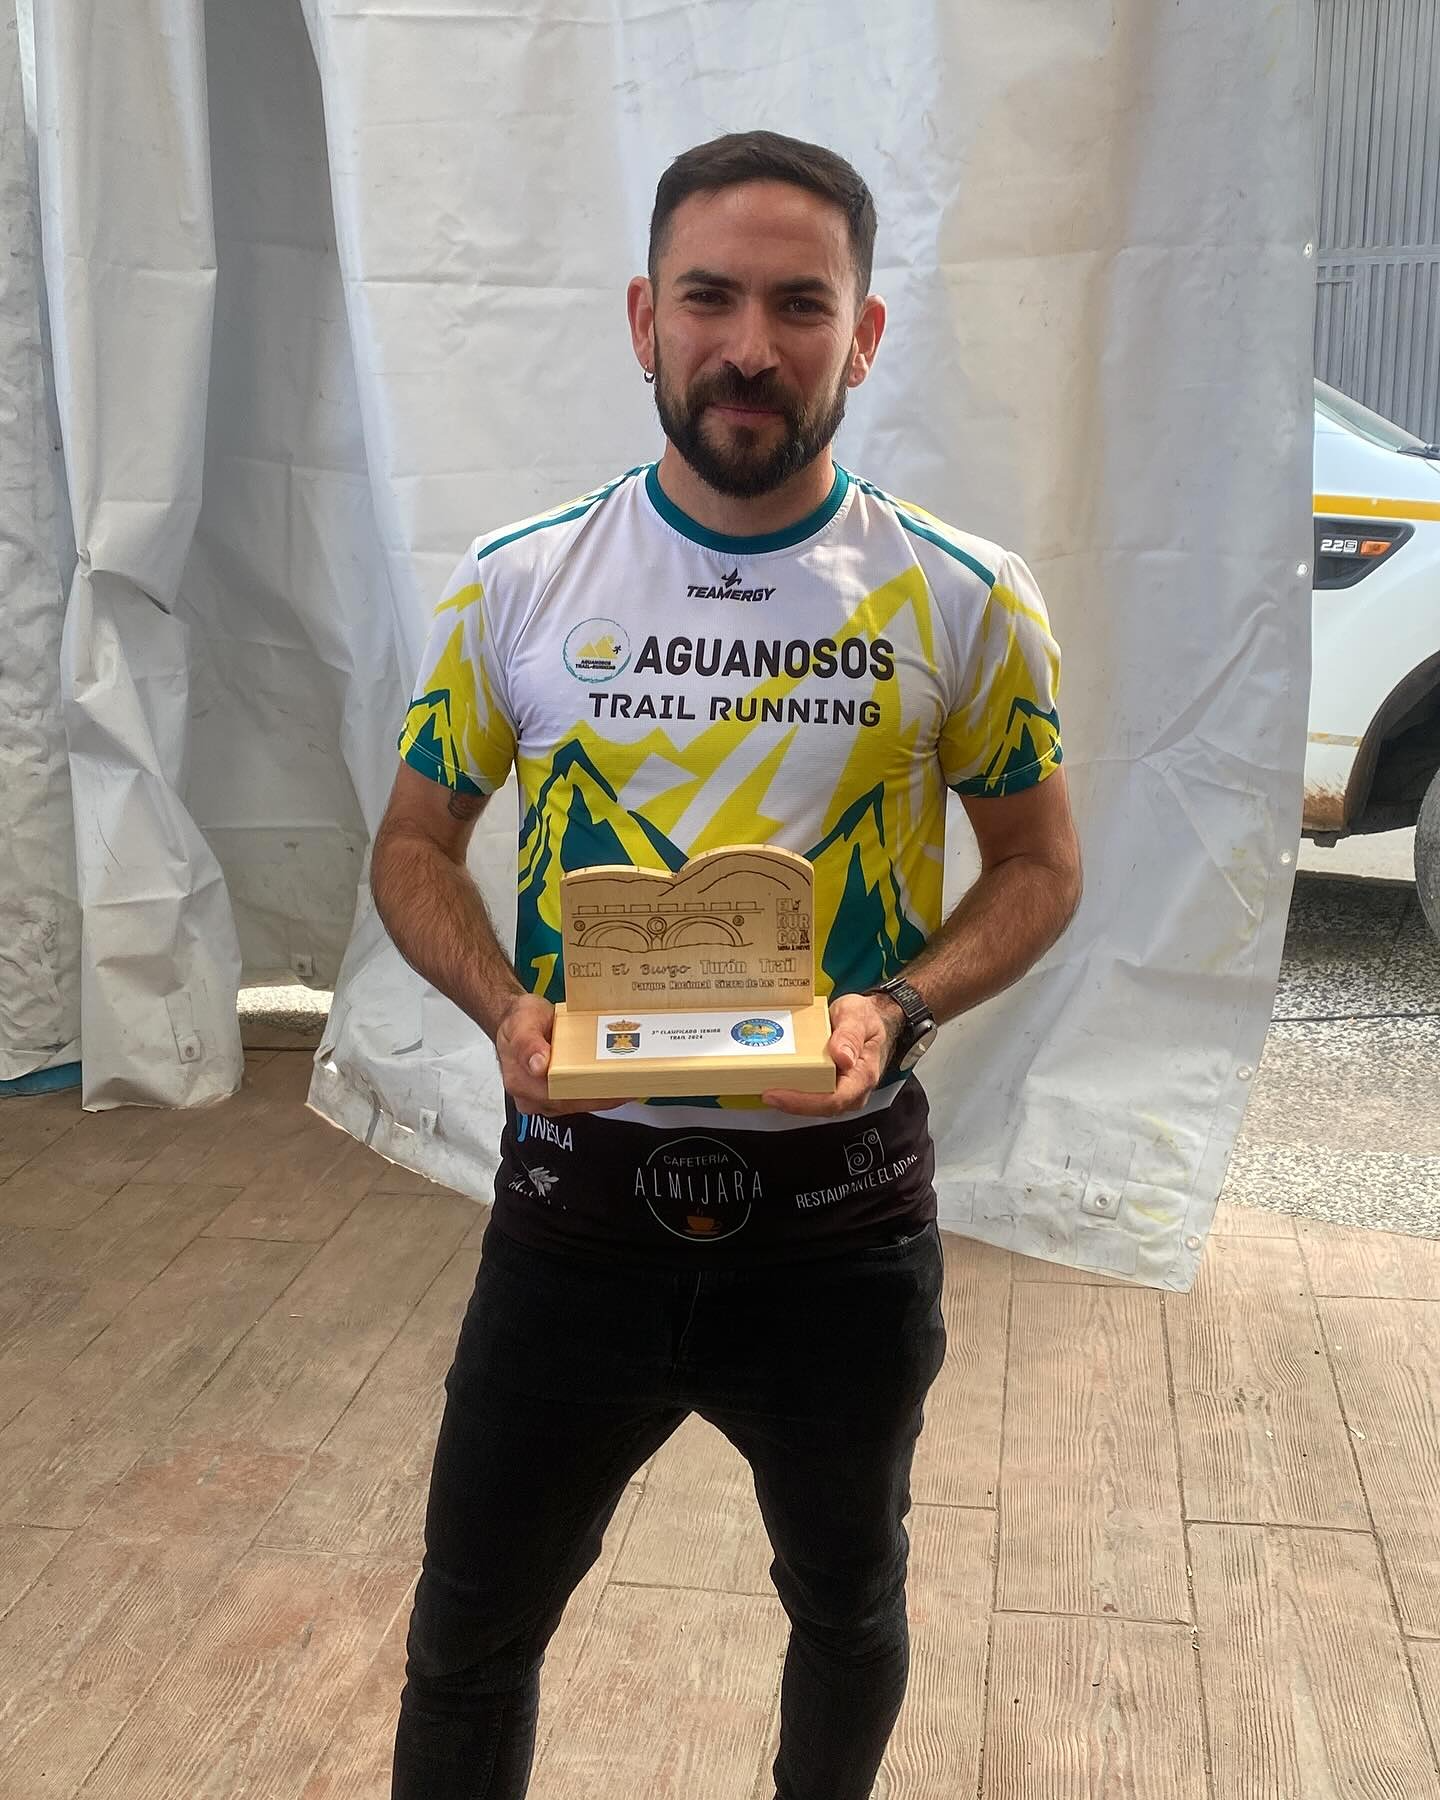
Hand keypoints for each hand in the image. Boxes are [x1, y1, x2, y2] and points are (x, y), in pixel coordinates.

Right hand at [493, 993, 626, 1116]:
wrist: (517, 1020)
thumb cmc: (519, 1020)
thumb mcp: (521, 1023)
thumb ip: (527, 1043)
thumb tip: (538, 1066)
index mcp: (520, 1082)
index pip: (557, 1095)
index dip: (588, 1092)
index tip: (613, 1085)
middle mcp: (531, 1096)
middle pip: (573, 1102)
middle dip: (604, 1094)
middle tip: (632, 1082)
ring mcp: (545, 1099)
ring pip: (580, 1103)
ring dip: (605, 1095)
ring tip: (632, 1081)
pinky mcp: (557, 1096)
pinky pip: (581, 1098)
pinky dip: (600, 1092)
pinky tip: (619, 1083)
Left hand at [761, 991, 900, 1117]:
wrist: (872, 1020)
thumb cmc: (866, 1018)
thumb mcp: (857, 1015)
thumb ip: (850, 1034)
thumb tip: (842, 1057)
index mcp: (862, 1075)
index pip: (833, 1100)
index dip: (803, 1102)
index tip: (777, 1094)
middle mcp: (853, 1091)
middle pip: (819, 1107)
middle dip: (790, 1102)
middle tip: (762, 1090)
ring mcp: (842, 1092)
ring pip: (812, 1105)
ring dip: (788, 1098)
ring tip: (762, 1085)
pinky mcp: (830, 1088)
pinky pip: (810, 1096)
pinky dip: (791, 1091)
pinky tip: (773, 1081)